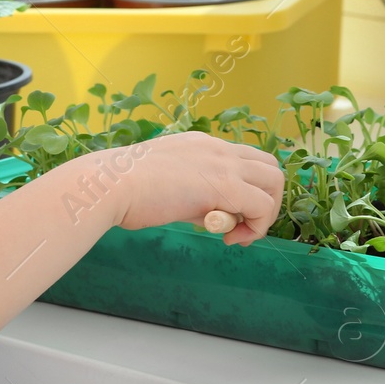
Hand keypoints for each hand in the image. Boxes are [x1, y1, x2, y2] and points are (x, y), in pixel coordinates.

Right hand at [97, 132, 284, 245]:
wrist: (109, 185)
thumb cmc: (125, 189)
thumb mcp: (167, 185)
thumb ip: (194, 196)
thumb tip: (210, 215)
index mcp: (202, 144)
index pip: (245, 160)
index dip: (246, 190)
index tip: (227, 215)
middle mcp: (218, 148)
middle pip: (270, 168)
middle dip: (265, 200)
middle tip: (241, 226)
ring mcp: (223, 164)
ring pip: (274, 182)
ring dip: (265, 213)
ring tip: (238, 234)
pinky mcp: (225, 186)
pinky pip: (262, 207)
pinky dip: (256, 227)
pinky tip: (229, 239)